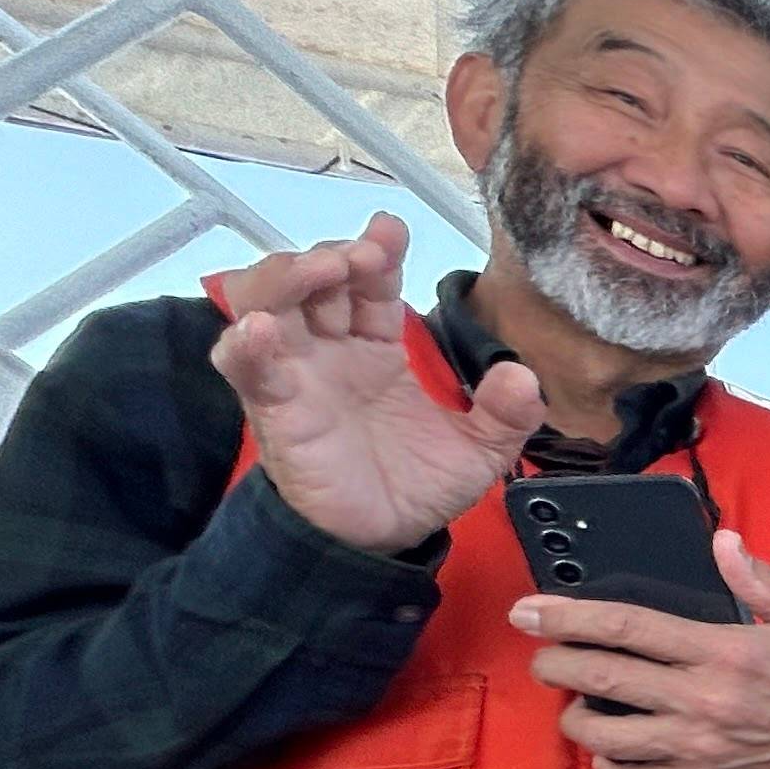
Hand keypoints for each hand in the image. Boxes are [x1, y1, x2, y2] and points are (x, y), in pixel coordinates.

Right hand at [209, 214, 541, 553]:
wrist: (381, 540)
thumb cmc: (415, 485)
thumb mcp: (478, 450)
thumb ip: (504, 414)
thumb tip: (524, 376)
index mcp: (375, 348)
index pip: (369, 284)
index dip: (377, 251)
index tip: (390, 228)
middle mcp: (328, 350)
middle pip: (310, 279)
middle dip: (331, 253)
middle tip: (363, 254)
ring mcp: (295, 374)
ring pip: (266, 302)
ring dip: (287, 276)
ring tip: (324, 270)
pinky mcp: (274, 409)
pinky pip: (245, 368)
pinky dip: (246, 343)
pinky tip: (261, 329)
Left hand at [514, 534, 769, 768]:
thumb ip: (760, 580)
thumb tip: (723, 542)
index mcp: (724, 651)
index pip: (630, 626)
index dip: (571, 615)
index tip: (532, 609)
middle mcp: (703, 699)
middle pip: (602, 677)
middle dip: (553, 662)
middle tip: (539, 654)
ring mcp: (696, 744)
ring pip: (605, 734)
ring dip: (575, 717)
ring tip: (576, 703)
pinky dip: (608, 768)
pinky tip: (611, 750)